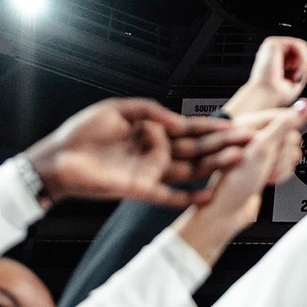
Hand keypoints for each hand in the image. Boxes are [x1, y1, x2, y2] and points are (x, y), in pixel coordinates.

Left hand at [24, 99, 247, 208]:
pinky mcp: (140, 189)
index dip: (214, 128)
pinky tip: (209, 195)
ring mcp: (150, 172)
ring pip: (190, 170)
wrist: (57, 157)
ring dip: (215, 165)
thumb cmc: (82, 133)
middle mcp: (156, 153)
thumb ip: (151, 111)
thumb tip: (178, 121)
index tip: (238, 126)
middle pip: (197, 150)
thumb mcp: (119, 109)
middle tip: (250, 142)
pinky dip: (188, 197)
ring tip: (239, 160)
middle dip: (224, 145)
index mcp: (153, 132)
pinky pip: (169, 196)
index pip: (190, 130)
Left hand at [173, 101, 306, 263]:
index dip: (284, 135)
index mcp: (250, 124)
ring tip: (264, 172)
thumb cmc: (234, 181)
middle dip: (282, 155)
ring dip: (281, 166)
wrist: (228, 211)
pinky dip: (280, 174)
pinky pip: (287, 164)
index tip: (276, 146)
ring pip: (291, 152)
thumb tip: (304, 106)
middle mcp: (255, 136)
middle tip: (266, 162)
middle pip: (291, 137)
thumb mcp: (262, 148)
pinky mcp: (265, 165)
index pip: (285, 118)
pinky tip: (266, 178)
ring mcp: (261, 152)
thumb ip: (285, 125)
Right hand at [225, 36, 306, 115]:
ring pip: (300, 45)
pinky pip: (298, 45)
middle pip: (299, 46)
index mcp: (276, 61)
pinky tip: (296, 70)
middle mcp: (273, 53)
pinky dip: (302, 58)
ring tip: (298, 76)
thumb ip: (304, 65)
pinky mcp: (273, 43)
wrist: (266, 97)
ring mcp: (272, 47)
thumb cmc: (276, 94)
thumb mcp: (297, 78)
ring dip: (305, 62)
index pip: (295, 51)